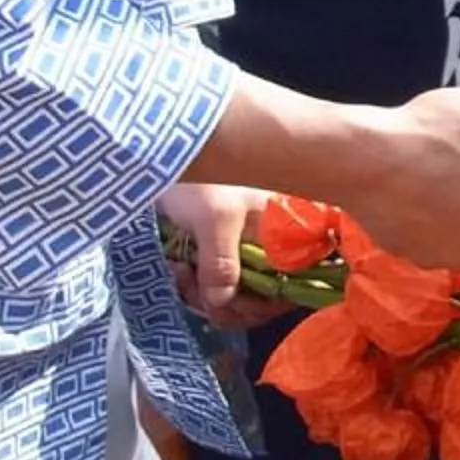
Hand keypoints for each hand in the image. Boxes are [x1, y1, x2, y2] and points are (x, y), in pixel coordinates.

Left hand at [154, 183, 287, 328]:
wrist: (167, 154)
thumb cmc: (203, 177)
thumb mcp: (214, 218)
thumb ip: (222, 264)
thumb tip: (221, 303)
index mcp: (286, 235)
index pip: (292, 286)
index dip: (264, 305)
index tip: (228, 306)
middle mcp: (272, 246)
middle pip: (263, 298)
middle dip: (226, 305)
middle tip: (195, 293)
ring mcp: (246, 249)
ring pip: (237, 294)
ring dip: (206, 298)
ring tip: (181, 275)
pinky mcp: (222, 251)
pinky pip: (216, 284)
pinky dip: (197, 288)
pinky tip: (179, 270)